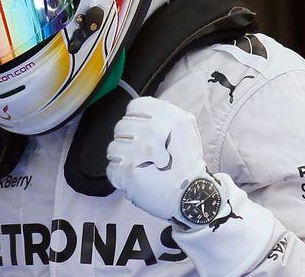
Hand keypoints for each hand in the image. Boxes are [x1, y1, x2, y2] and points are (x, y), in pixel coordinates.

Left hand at [106, 97, 209, 226]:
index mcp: (168, 116)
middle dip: (129, 140)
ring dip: (123, 157)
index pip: (134, 107)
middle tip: (143, 154)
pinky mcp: (128, 171)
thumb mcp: (184, 128)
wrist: (193, 196)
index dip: (136, 120)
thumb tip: (138, 114)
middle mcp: (153, 130)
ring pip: (113, 147)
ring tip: (140, 166)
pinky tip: (135, 178)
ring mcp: (138, 151)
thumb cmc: (186, 164)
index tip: (142, 132)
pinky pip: (112, 167)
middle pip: (121, 126)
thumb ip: (162, 117)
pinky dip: (120, 175)